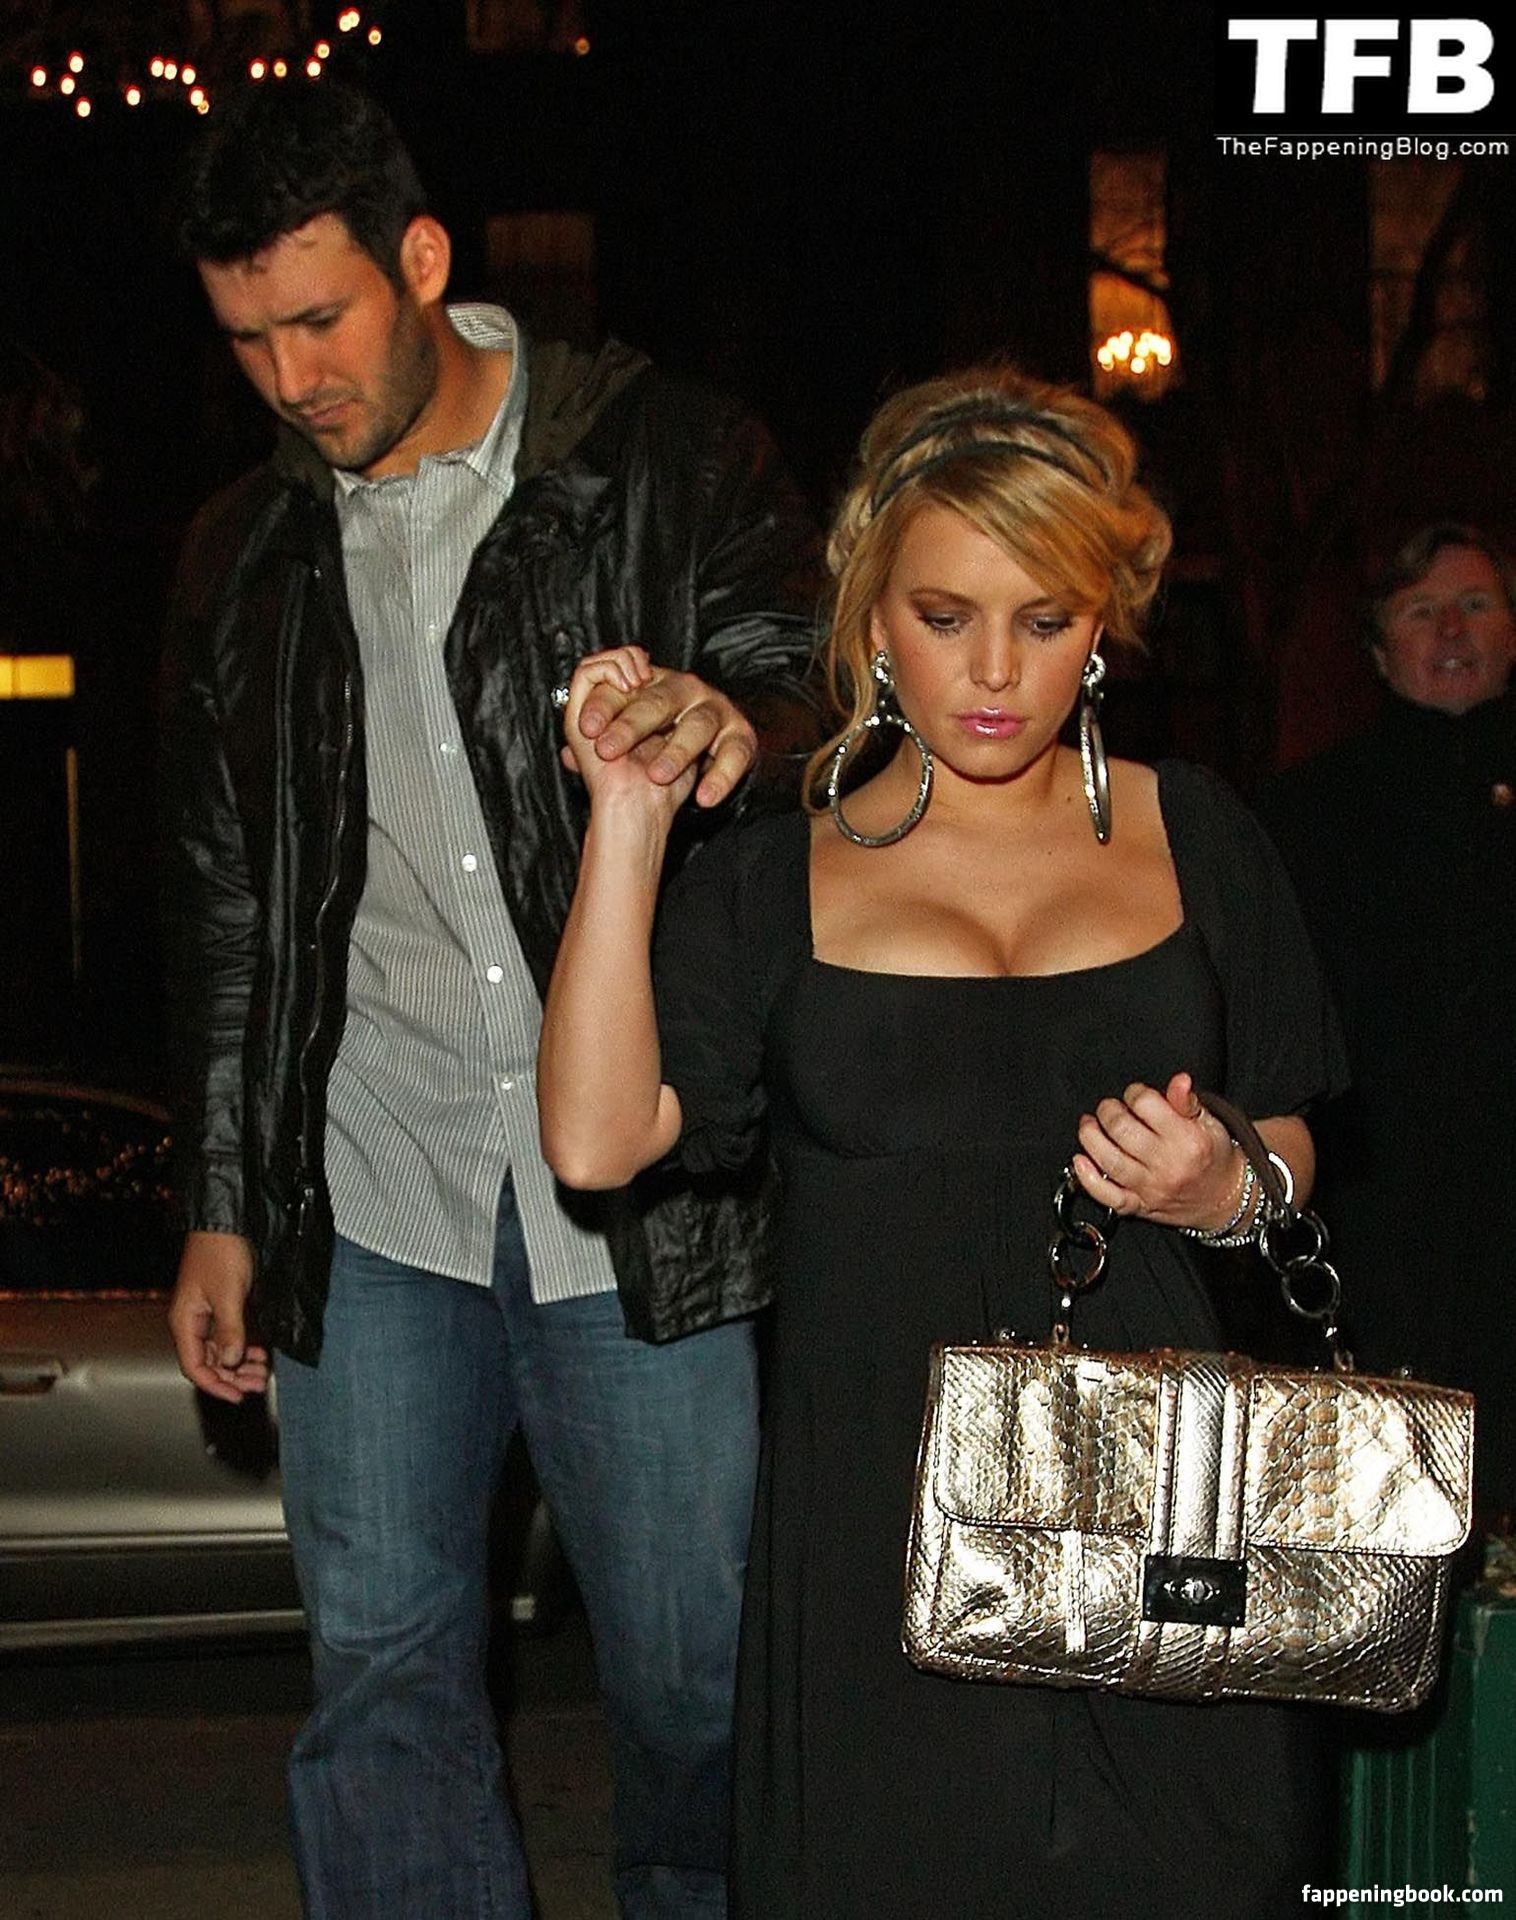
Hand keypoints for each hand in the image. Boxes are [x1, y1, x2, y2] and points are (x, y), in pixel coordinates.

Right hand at [167, 1230, 267, 1402]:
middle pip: (208, 1362)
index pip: (194, 1366)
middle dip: (232, 1377)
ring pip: (221, 1350)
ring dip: (239, 1363)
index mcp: (185, 1320)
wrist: (227, 1220)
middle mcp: (193, 1320)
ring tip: (261, 1370)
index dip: (215, 1385)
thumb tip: (231, 1360)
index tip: (237, 1395)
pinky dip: (243, 1346)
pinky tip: (259, 1351)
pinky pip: (230, 1335)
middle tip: (257, 1384)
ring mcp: (207, 1313)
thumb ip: (229, 1328)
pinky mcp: (222, 1304)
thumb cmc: (221, 1250)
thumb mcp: (228, 1292)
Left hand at [567, 650, 757, 807]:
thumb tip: (568, 755)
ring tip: (657, 774)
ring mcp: (714, 711)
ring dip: (677, 750)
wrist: (699, 765)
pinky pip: (733, 754)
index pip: (623, 687)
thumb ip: (597, 735)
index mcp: (651, 682)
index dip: (603, 705)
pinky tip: (704, 796)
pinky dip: (721, 776)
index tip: (586, 727)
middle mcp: (684, 689)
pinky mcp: (739, 736)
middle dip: (631, 725)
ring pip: (697, 725)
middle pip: (658, 701)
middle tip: (608, 750)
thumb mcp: (622, 734)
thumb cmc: (657, 744)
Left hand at [1072, 1071, 1244, 1229]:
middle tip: (1110, 1108)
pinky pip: (1108, 1196)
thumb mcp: (1209, 1123)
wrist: (1224, 1199)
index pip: (1146, 1105)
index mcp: (1188, 1140)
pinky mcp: (1139, 1206)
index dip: (1135, 1093)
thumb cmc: (1214, 1156)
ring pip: (1109, 1160)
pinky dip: (1088, 1179)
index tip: (1136, 1095)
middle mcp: (1167, 1165)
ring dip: (1090, 1137)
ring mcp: (1151, 1188)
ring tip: (1089, 1125)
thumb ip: (1187, 1101)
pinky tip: (1080, 1160)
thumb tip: (1179, 1080)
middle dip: (1108, 1111)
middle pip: (1121, 1130)